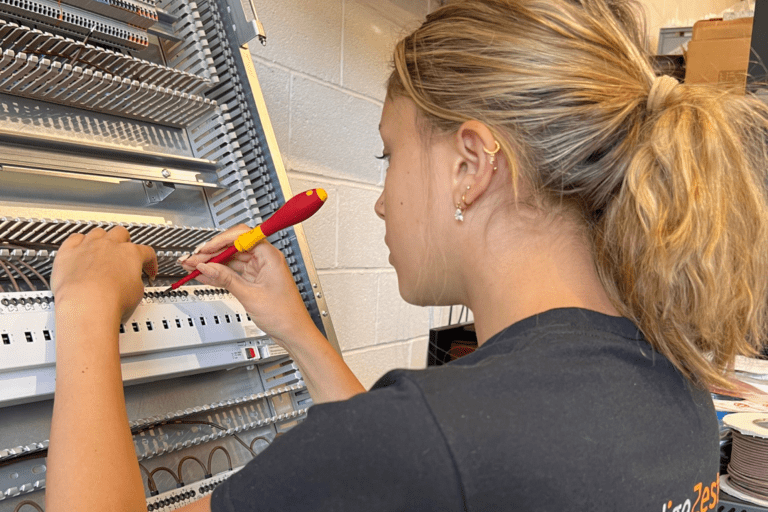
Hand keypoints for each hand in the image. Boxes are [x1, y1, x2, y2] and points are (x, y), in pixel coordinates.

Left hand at [51, 226, 157, 321]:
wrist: (88, 304)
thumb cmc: (112, 299)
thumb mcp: (137, 292)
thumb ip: (135, 280)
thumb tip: (132, 282)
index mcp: (131, 254)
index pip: (146, 252)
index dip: (150, 262)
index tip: (148, 269)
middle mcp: (110, 246)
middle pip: (120, 233)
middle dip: (124, 242)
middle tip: (123, 253)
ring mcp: (88, 247)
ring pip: (97, 232)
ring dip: (101, 239)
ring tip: (101, 250)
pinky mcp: (68, 252)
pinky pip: (74, 239)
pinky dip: (78, 243)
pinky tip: (79, 249)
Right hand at [180, 225, 317, 346]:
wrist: (293, 332)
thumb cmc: (284, 315)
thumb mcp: (250, 295)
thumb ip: (226, 279)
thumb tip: (207, 267)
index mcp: (270, 256)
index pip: (242, 236)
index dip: (221, 240)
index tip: (205, 249)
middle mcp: (265, 259)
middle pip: (233, 247)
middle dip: (212, 253)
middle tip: (193, 259)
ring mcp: (259, 269)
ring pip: (231, 260)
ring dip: (212, 263)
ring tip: (192, 266)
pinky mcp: (254, 280)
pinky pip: (233, 272)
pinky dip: (218, 274)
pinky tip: (203, 275)